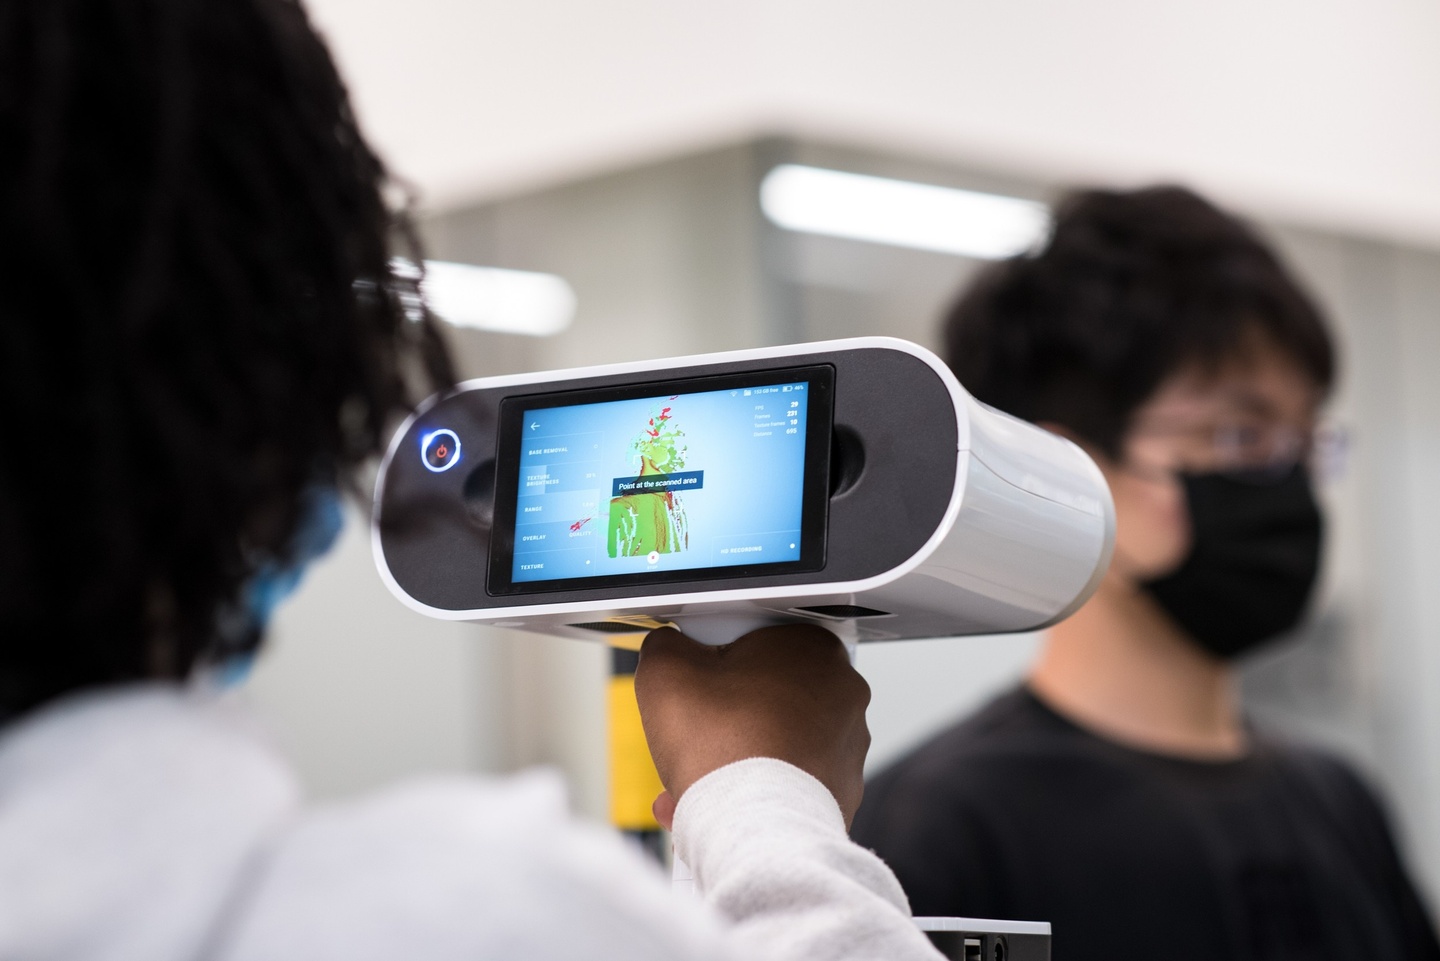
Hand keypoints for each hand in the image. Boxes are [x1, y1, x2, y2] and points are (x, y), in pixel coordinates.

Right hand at [634, 624, 870, 829]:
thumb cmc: (723, 749)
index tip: (698, 681)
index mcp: (812, 648)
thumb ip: (666, 645)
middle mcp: (842, 692)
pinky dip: (757, 789)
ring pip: (776, 739)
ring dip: (735, 755)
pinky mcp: (842, 789)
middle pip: (765, 692)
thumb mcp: (666, 671)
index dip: (717, 662)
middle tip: (693, 734)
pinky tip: (719, 802)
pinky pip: (789, 780)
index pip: (756, 640)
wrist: (754, 829)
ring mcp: (847, 744)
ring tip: (697, 779)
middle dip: (724, 716)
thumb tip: (668, 648)